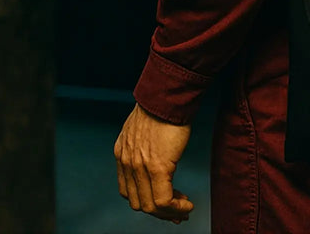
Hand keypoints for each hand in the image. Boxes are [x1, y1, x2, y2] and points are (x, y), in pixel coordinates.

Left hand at [114, 104, 193, 222]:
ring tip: (184, 209)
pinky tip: (187, 205)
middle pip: (138, 202)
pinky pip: (163, 201)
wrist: (167, 95)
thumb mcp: (141, 126)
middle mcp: (127, 163)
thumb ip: (142, 144)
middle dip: (158, 212)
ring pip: (150, 206)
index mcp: (122, 153)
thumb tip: (154, 154)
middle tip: (175, 213)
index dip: (146, 201)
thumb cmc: (161, 105)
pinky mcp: (158, 168)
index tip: (163, 203)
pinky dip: (176, 208)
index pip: (128, 191)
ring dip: (169, 213)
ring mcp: (140, 167)